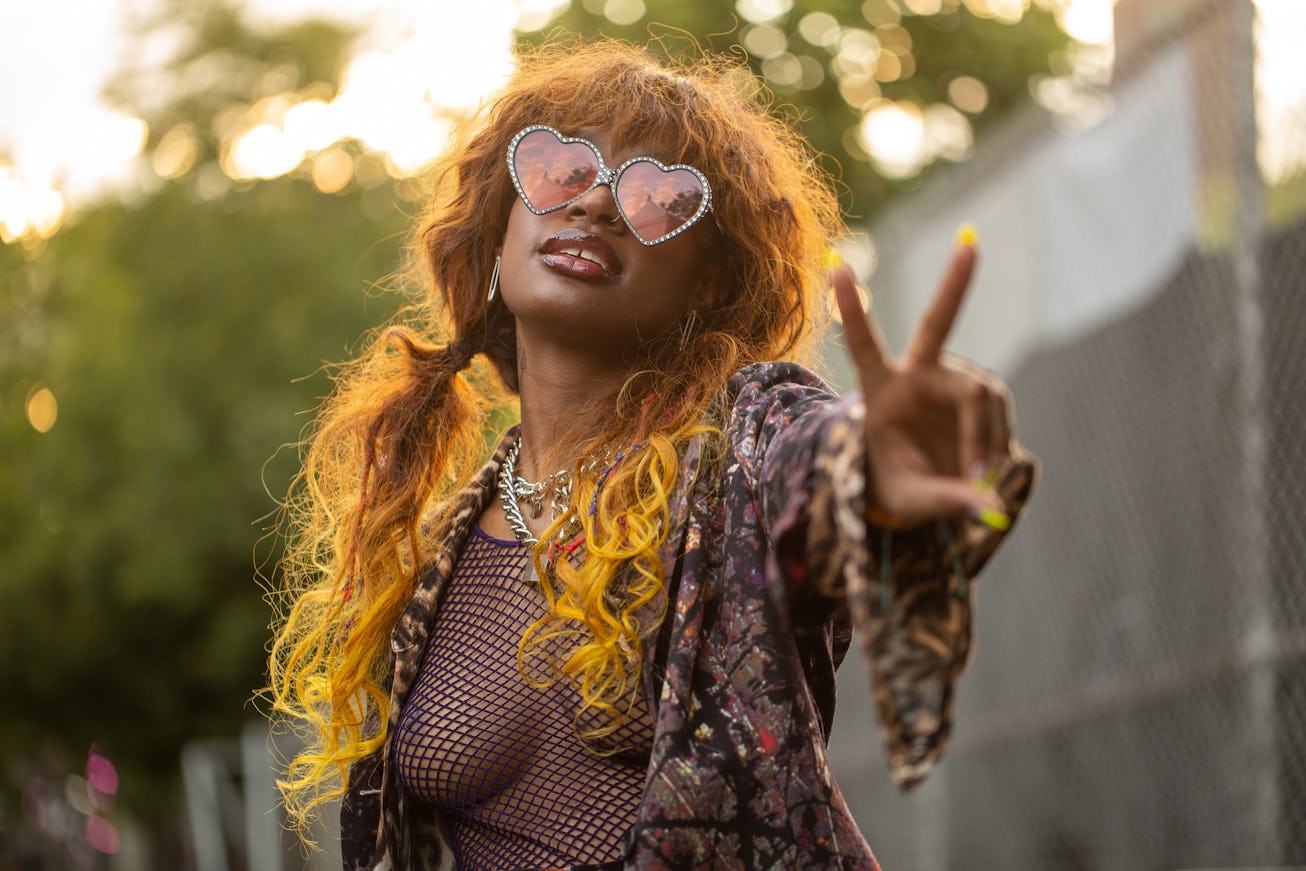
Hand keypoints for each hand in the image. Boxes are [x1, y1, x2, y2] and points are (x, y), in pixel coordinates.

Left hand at [831, 234, 1012, 528]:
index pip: (862, 344)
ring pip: (981, 394)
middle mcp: (918, 373)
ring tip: (977, 478)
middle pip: (938, 323)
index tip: (838, 267)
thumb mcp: (909, 499)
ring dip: (984, 436)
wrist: (923, 485)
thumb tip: (990, 507)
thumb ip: (945, 500)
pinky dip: (997, 446)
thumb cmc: (898, 486)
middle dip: (954, 283)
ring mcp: (953, 379)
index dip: (852, 309)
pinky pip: (998, 414)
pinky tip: (987, 472)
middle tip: (970, 242)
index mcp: (879, 389)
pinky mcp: (981, 393)